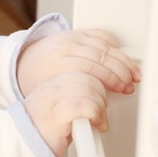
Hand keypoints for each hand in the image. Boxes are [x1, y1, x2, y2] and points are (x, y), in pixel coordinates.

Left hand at [17, 29, 140, 97]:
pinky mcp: (77, 32)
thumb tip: (89, 123)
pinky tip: (121, 58)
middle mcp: (63, 49)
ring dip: (123, 62)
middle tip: (128, 87)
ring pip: (104, 47)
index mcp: (55, 66)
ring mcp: (70, 38)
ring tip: (131, 76)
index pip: (89, 70)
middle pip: (99, 58)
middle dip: (120, 74)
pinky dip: (114, 47)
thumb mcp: (52, 95)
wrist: (26, 61)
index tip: (120, 92)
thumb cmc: (40, 81)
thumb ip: (71, 103)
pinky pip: (100, 35)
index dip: (109, 81)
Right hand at [24, 73, 107, 156]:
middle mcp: (48, 91)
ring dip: (99, 106)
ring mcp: (50, 102)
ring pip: (86, 89)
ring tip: (98, 120)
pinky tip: (95, 124)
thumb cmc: (42, 139)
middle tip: (101, 114)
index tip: (101, 102)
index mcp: (49, 88)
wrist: (23, 153)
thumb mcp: (59, 115)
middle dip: (101, 95)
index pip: (79, 73)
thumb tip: (100, 102)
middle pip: (85, 78)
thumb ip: (75, 103)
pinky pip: (81, 104)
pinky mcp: (54, 116)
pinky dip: (94, 113)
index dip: (96, 85)